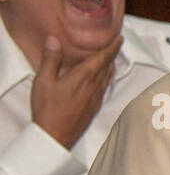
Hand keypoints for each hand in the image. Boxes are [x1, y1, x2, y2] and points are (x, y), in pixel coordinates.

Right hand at [30, 34, 121, 148]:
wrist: (55, 136)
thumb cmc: (48, 109)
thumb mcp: (44, 80)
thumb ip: (51, 59)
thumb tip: (54, 40)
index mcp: (83, 77)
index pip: (103, 58)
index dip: (112, 47)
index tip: (120, 38)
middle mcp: (94, 87)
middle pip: (107, 66)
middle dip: (112, 54)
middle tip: (115, 44)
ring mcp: (96, 98)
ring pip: (107, 77)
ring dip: (110, 66)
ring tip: (110, 58)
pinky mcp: (94, 107)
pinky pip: (104, 88)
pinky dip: (106, 78)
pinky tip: (102, 79)